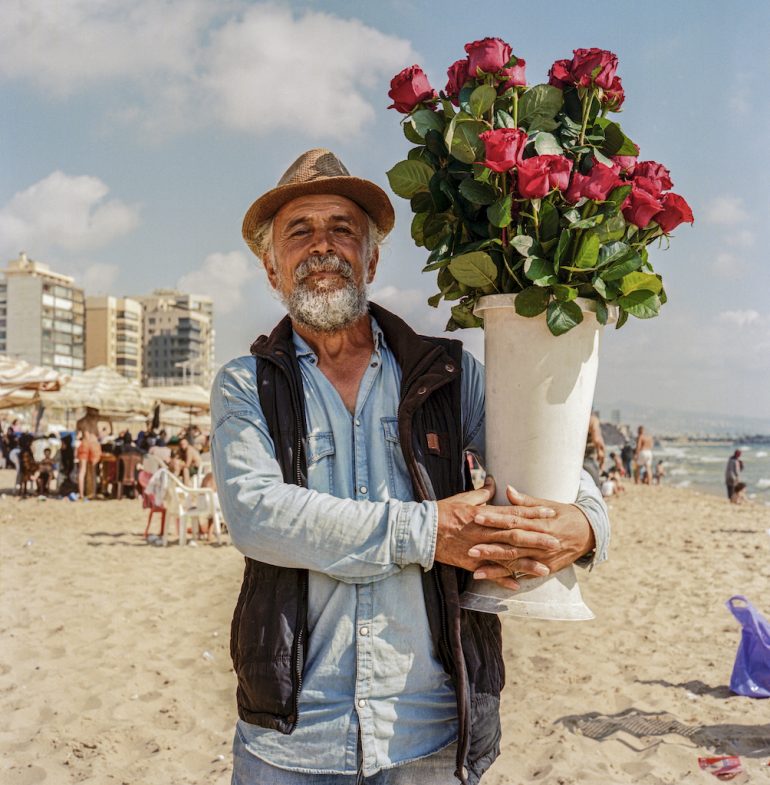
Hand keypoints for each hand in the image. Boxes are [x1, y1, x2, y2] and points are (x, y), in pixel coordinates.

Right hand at [435, 477, 561, 590]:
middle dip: (537, 539)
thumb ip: (481, 493)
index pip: (513, 513)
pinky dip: (503, 578)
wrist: (421, 531)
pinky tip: (517, 584)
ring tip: (545, 569)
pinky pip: (489, 571)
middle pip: (515, 535)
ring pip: (506, 556)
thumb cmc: (442, 511)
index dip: (532, 513)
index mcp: (484, 514)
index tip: (550, 514)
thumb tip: (493, 483)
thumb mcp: (463, 499)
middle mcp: (484, 531)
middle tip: (556, 542)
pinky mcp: (469, 561)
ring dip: (526, 563)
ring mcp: (477, 548)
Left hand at [468, 485, 594, 585]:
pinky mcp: (545, 568)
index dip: (495, 518)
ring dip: (496, 566)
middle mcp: (541, 541)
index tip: (477, 516)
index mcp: (540, 523)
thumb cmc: (565, 515)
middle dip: (491, 546)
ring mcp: (544, 557)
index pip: (514, 519)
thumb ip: (526, 501)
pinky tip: (493, 578)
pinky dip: (508, 577)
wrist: (589, 533)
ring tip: (476, 568)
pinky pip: (523, 573)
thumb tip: (508, 489)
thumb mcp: (548, 505)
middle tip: (470, 547)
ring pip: (517, 561)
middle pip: (513, 543)